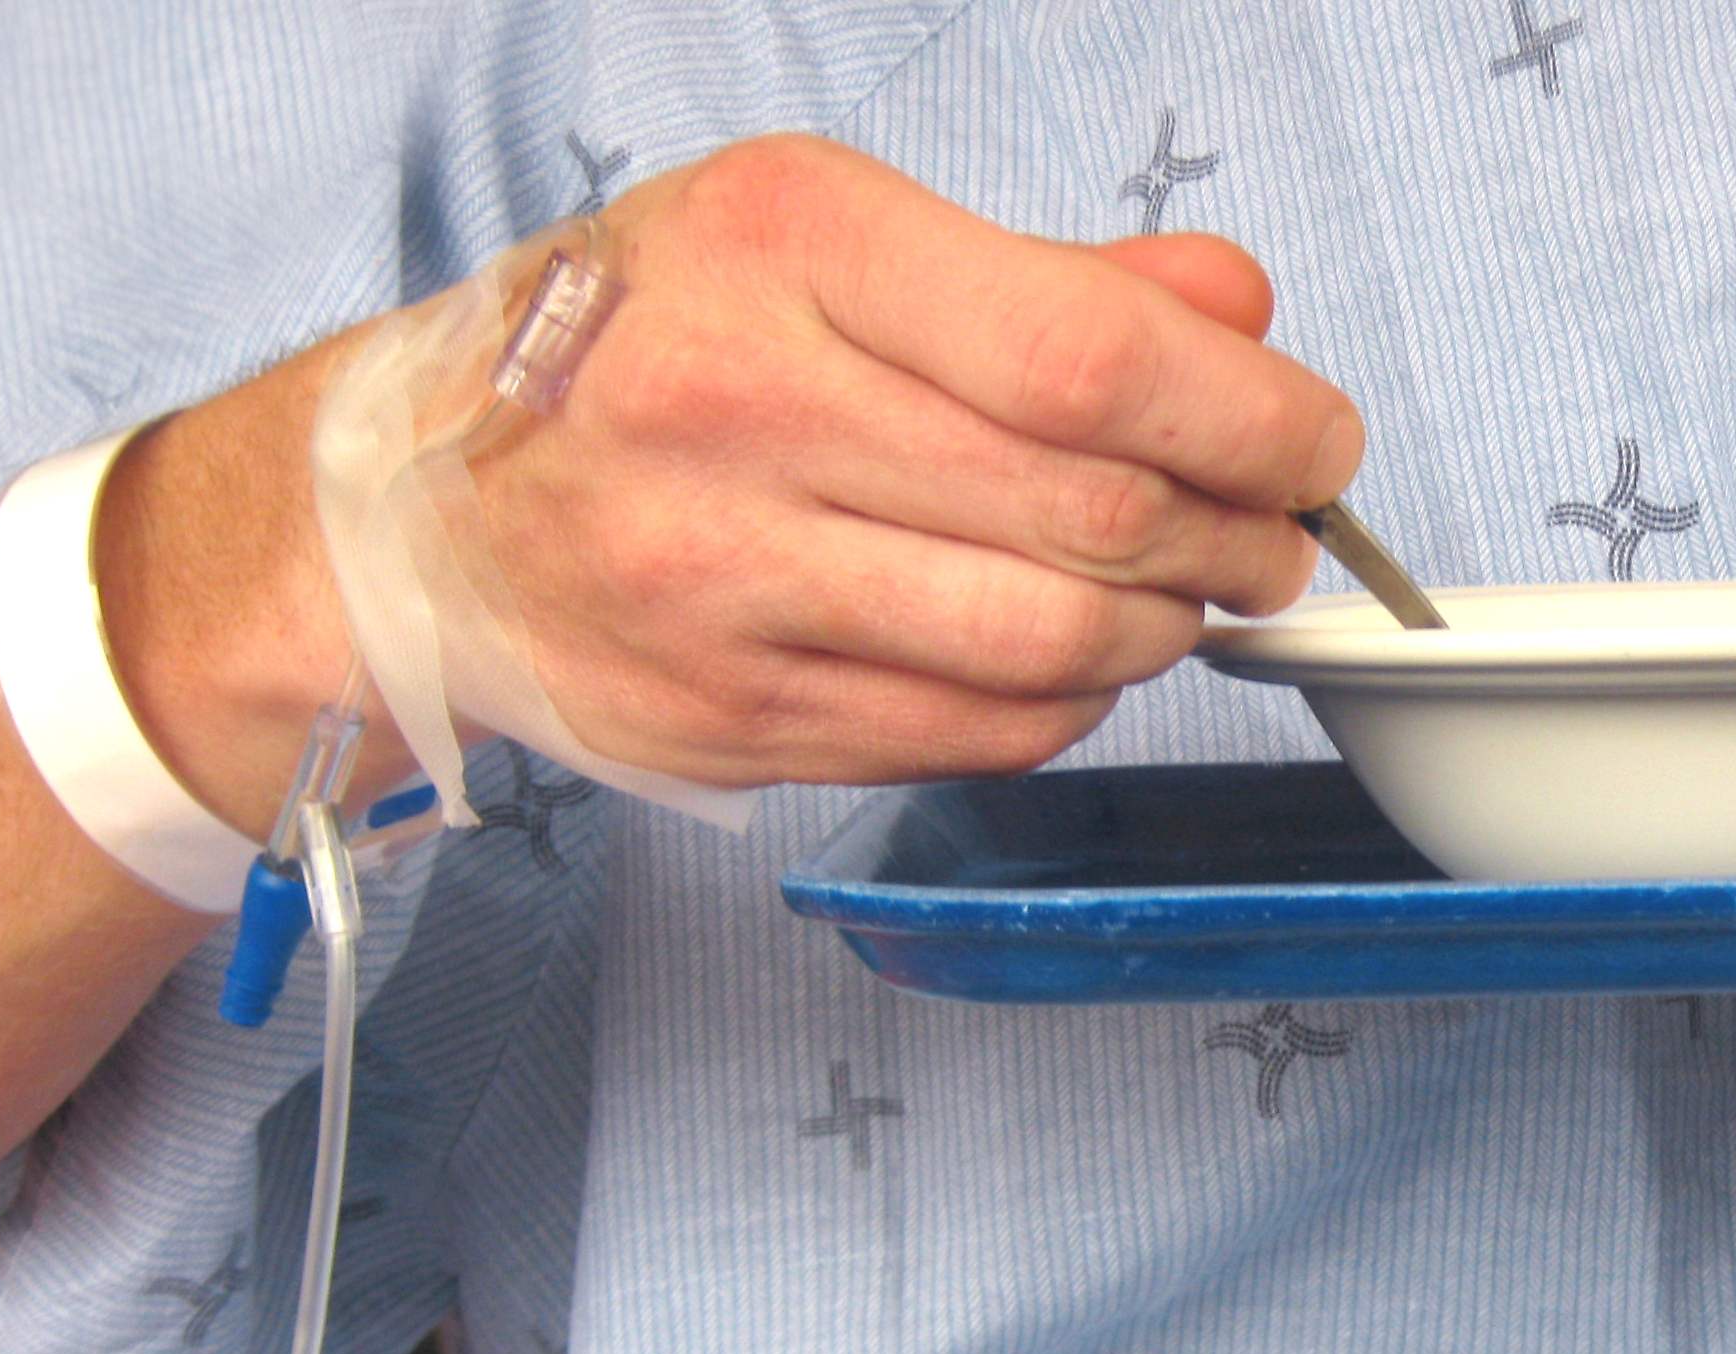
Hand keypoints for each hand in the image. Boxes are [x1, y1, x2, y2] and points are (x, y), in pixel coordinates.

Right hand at [466, 134, 1352, 785]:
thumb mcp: (828, 237)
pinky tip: (1075, 653)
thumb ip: (1053, 280)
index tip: (1316, 440)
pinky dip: (1072, 701)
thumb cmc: (652, 340)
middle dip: (1237, 535)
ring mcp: (720, 584)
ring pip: (1050, 645)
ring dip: (1168, 630)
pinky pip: (976, 734)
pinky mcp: (724, 719)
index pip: (1086, 354)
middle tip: (1277, 533)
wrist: (418, 504)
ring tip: (1184, 593)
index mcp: (786, 245)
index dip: (1250, 415)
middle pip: (1089, 511)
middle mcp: (738, 411)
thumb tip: (1240, 316)